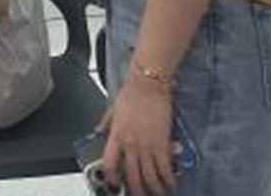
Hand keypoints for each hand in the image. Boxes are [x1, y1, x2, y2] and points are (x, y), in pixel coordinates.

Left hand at [98, 77, 174, 195]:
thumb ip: (106, 123)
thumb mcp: (112, 109)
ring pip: (149, 176)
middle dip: (137, 190)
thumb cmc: (131, 93)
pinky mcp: (162, 143)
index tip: (115, 183)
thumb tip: (99, 131)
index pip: (109, 163)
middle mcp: (130, 144)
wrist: (148, 84)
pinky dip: (168, 179)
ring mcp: (146, 145)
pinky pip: (165, 168)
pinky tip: (171, 183)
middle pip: (132, 176)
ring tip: (158, 192)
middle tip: (140, 194)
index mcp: (116, 136)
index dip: (111, 178)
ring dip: (154, 188)